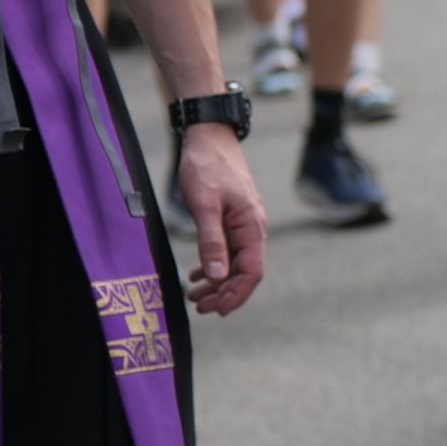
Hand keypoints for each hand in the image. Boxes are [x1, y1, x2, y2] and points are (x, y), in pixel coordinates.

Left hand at [177, 128, 266, 315]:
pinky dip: (214, 264)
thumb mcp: (205, 204)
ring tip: (194, 296)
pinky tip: (198, 274)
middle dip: (223, 293)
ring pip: (234, 262)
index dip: (236, 294)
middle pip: (243, 272)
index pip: (252, 272)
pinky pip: (227, 249)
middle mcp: (252, 228)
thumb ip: (211, 240)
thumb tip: (218, 276)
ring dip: (217, 282)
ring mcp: (242, 223)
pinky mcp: (231, 218)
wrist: (209, 136)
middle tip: (198, 306)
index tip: (217, 310)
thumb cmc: (207, 166)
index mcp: (251, 226)